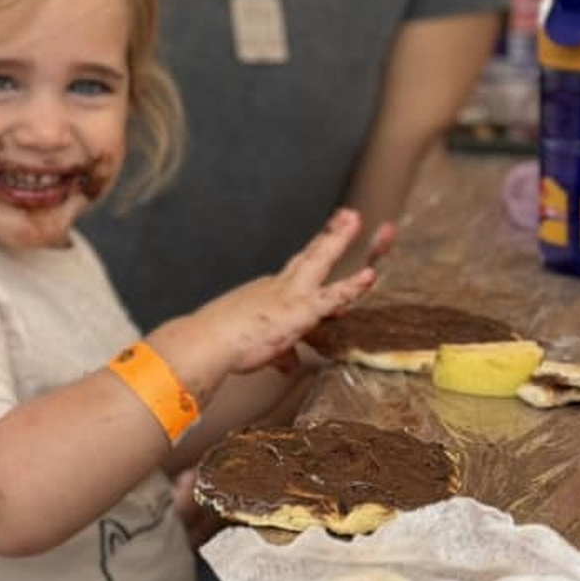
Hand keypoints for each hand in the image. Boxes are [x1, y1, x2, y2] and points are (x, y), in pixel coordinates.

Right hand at [156, 209, 380, 386]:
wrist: (209, 342)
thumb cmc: (224, 345)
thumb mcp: (257, 347)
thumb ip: (280, 354)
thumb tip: (289, 366)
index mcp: (268, 292)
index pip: (298, 274)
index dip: (315, 260)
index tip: (326, 245)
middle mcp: (279, 286)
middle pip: (310, 255)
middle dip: (330, 234)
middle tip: (347, 214)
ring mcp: (291, 295)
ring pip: (321, 261)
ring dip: (339, 239)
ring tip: (354, 218)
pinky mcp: (301, 310)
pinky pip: (333, 296)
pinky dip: (352, 286)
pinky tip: (370, 276)